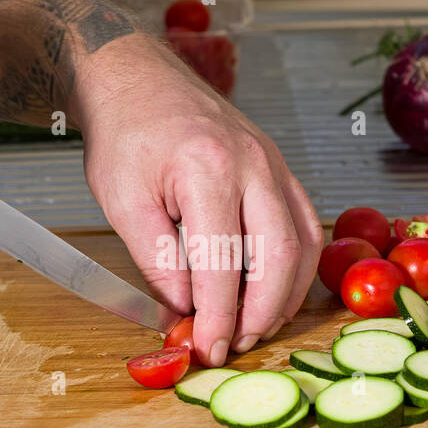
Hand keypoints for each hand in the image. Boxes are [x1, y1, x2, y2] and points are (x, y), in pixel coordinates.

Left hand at [75, 34, 322, 366]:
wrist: (137, 79)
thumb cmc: (125, 134)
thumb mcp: (123, 202)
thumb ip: (156, 261)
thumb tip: (185, 312)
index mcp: (208, 169)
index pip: (221, 263)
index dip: (217, 316)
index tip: (208, 348)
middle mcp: (253, 163)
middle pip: (277, 256)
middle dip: (259, 313)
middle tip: (237, 346)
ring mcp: (273, 163)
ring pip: (301, 243)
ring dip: (284, 295)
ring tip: (257, 328)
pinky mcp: (279, 167)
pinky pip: (305, 224)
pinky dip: (297, 265)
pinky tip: (277, 292)